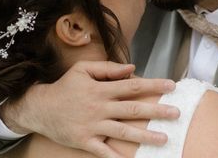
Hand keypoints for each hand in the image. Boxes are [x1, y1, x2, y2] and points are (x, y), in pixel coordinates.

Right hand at [0, 61, 178, 157]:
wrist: (39, 108)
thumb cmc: (65, 87)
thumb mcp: (83, 70)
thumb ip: (108, 68)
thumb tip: (132, 68)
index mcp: (101, 89)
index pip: (132, 85)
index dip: (153, 85)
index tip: (172, 85)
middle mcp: (99, 108)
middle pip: (132, 109)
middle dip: (156, 111)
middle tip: (177, 113)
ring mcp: (93, 126)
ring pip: (123, 131)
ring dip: (145, 135)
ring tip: (164, 138)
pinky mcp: (85, 141)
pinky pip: (104, 152)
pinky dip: (117, 157)